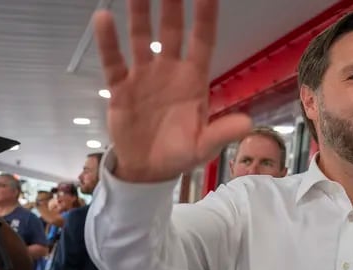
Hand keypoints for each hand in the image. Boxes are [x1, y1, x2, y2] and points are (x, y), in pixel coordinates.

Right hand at [93, 0, 251, 182]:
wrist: (148, 170)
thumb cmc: (180, 154)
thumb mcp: (204, 147)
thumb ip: (223, 132)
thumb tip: (248, 123)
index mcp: (194, 80)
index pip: (202, 41)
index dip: (205, 16)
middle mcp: (169, 71)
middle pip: (171, 30)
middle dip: (171, 5)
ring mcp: (144, 76)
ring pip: (141, 37)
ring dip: (139, 13)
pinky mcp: (120, 87)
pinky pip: (113, 60)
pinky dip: (108, 41)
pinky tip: (103, 17)